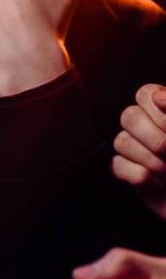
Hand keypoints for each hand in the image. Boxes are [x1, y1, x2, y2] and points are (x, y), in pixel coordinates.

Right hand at [114, 84, 165, 218]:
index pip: (145, 94)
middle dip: (155, 139)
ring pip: (121, 141)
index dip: (158, 112)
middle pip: (129, 116)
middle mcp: (150, 128)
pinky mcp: (128, 174)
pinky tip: (160, 185)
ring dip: (151, 161)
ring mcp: (137, 151)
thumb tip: (156, 96)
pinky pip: (117, 166)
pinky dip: (140, 177)